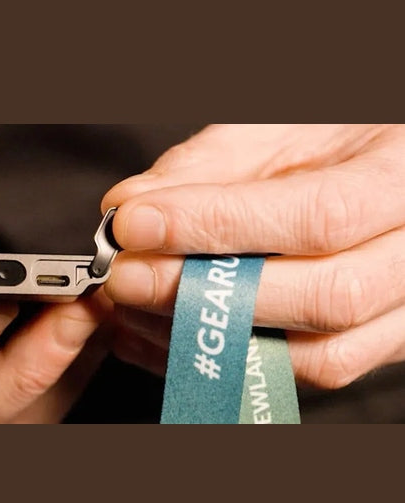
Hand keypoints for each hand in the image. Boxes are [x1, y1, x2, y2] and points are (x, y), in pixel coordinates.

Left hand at [101, 124, 404, 389]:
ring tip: (135, 307)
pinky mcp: (375, 348)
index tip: (135, 223)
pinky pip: (298, 376)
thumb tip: (129, 206)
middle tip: (125, 274)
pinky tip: (159, 336)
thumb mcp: (286, 125)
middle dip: (205, 292)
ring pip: (318, 358)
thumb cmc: (346, 137)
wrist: (391, 167)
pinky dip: (218, 363)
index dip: (218, 226)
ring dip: (209, 339)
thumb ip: (211, 164)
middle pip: (326, 299)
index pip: (321, 217)